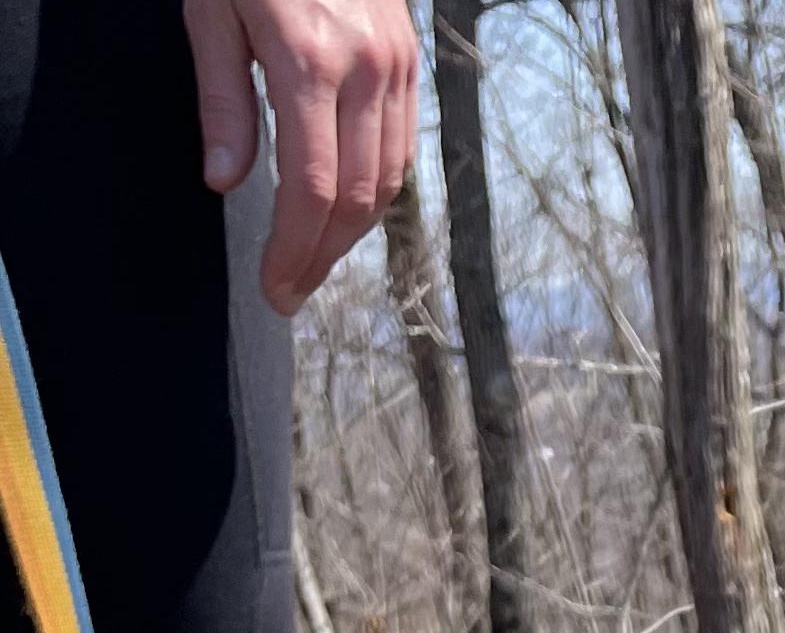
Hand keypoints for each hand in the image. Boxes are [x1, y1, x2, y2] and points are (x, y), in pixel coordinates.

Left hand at [185, 0, 420, 315]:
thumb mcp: (210, 10)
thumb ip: (222, 99)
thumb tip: (223, 182)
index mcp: (310, 61)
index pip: (313, 187)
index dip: (294, 249)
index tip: (275, 288)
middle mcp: (367, 70)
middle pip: (357, 199)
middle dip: (322, 254)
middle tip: (290, 289)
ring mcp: (397, 66)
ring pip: (387, 181)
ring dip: (351, 232)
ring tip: (313, 256)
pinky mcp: (409, 61)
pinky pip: (400, 148)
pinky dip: (374, 190)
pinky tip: (344, 208)